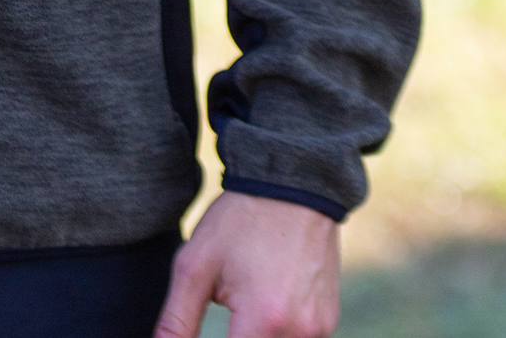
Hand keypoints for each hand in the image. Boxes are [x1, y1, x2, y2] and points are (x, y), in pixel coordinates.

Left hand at [153, 191, 339, 337]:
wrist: (292, 183)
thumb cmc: (239, 221)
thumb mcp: (196, 264)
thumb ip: (177, 320)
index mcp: (262, 321)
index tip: (207, 325)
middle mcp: (298, 333)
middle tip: (228, 307)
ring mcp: (318, 329)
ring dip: (255, 335)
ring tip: (248, 296)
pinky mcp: (328, 321)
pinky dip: (277, 330)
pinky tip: (267, 297)